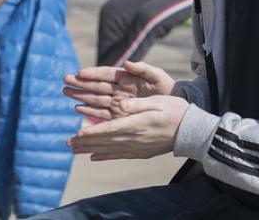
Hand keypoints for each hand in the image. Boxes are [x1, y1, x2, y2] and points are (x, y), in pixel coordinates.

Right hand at [63, 61, 177, 120]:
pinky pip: (102, 112)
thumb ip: (143, 68)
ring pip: (95, 98)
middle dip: (80, 83)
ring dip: (80, 95)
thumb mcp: (158, 76)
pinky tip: (77, 108)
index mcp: (126, 77)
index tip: (79, 73)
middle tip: (64, 81)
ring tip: (65, 92)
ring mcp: (118, 101)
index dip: (93, 73)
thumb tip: (127, 63)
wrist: (174, 104)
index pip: (106, 74)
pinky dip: (90, 110)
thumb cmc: (166, 87)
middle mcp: (119, 88)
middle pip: (96, 85)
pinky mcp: (119, 113)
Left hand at [67, 95, 189, 159]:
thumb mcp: (156, 101)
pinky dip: (106, 156)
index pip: (108, 129)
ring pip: (109, 150)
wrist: (191, 131)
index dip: (91, 132)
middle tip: (67, 145)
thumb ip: (136, 103)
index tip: (75, 135)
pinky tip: (94, 158)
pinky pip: (120, 155)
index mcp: (136, 123)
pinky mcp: (141, 152)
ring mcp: (137, 147)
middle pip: (104, 141)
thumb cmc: (174, 110)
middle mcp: (134, 138)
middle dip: (85, 143)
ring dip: (90, 150)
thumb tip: (118, 103)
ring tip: (75, 151)